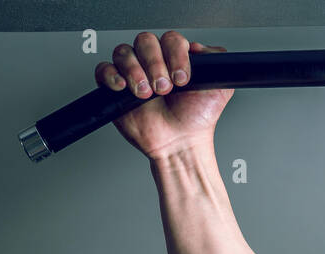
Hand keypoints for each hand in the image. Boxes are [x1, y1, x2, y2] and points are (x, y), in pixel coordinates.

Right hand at [94, 30, 234, 159]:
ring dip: (136, 71)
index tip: (183, 78)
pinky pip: (104, 69)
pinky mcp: (116, 87)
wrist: (180, 143)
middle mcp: (153, 62)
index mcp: (175, 58)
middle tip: (165, 88)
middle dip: (155, 64)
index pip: (170, 39)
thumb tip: (200, 46)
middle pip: (145, 41)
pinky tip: (125, 88)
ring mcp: (133, 72)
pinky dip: (112, 76)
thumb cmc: (196, 119)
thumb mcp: (219, 88)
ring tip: (147, 94)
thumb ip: (217, 61)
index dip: (176, 55)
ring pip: (124, 52)